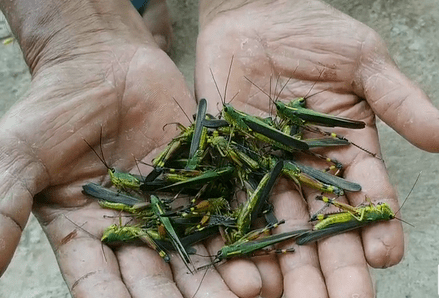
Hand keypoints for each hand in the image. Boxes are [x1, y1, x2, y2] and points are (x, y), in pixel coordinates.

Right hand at [0, 2, 237, 296]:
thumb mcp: (16, 158)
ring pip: (195, 254)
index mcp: (83, 236)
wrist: (99, 60)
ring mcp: (168, 208)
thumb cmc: (51, 107)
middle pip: (156, 278)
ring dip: (218, 279)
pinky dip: (239, 237)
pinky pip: (222, 213)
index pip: (100, 285)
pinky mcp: (200, 182)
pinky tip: (259, 259)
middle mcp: (130, 231)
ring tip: (245, 295)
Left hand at [195, 0, 438, 296]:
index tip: (383, 256)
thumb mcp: (362, 62)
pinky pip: (236, 204)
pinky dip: (241, 236)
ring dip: (288, 264)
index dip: (378, 226)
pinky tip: (246, 270)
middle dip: (333, 265)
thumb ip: (398, 101)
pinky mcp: (231, 161)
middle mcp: (309, 169)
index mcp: (348, 150)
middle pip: (325, 225)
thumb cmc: (314, 32)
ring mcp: (268, 169)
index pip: (368, 198)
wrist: (255, 15)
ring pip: (282, 225)